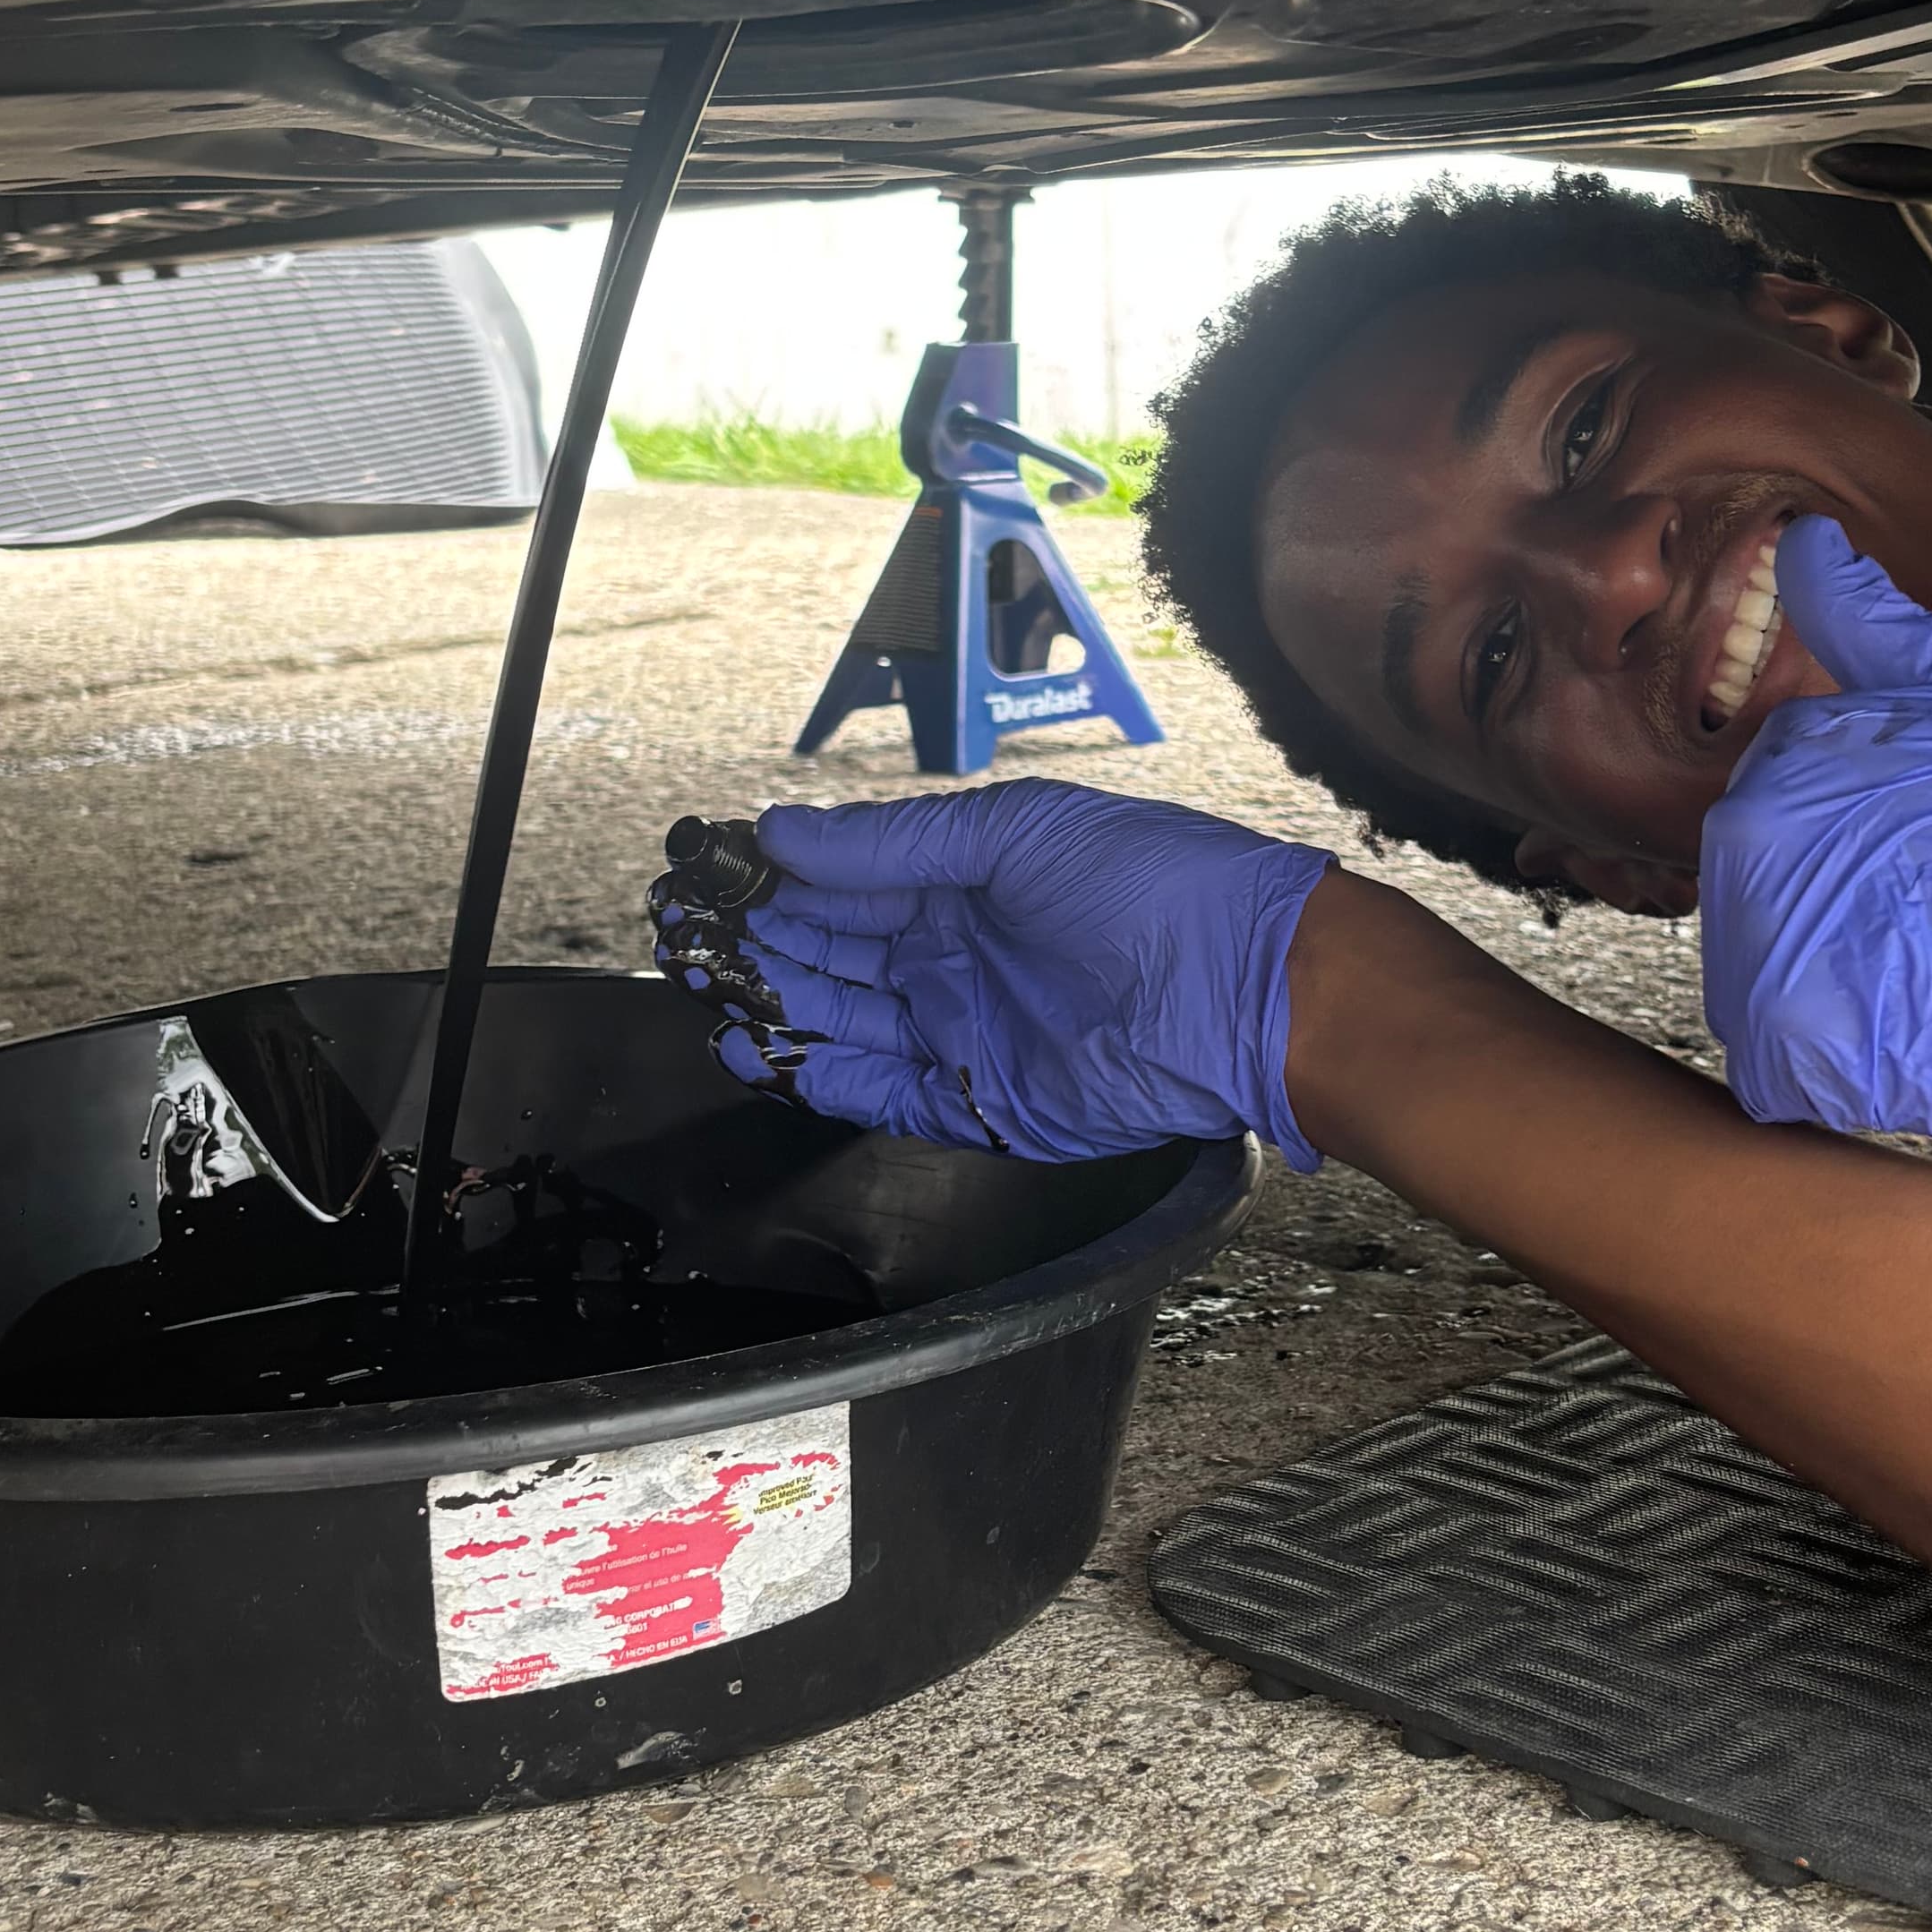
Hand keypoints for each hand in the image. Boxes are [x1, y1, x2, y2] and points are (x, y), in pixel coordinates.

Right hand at [652, 781, 1333, 1164]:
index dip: (779, 880)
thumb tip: (785, 830)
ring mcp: (967, 1029)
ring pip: (847, 1023)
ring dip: (778, 1011)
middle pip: (837, 954)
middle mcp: (960, 954)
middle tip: (685, 941)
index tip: (709, 878)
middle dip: (761, 946)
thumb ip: (895, 842)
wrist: (1246, 988)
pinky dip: (824, 1078)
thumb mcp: (1015, 833)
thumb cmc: (1154, 885)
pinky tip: (765, 1057)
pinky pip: (885, 1093)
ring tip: (705, 997)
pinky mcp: (984, 1101)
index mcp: (969, 879)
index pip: (850, 880)